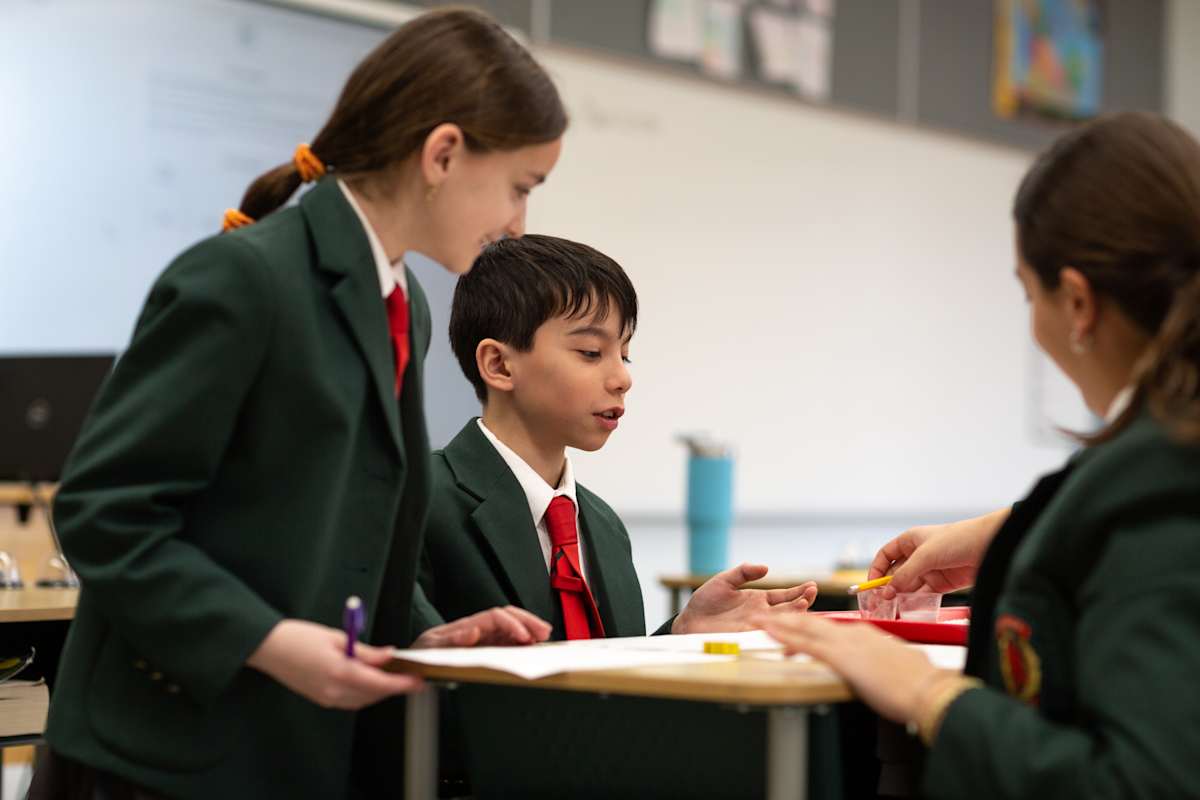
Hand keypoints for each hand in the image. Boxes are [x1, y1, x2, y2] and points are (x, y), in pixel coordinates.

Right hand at [246, 619, 421, 709]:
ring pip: (363, 701)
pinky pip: (350, 701)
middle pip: (373, 695)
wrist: (267, 648)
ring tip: (394, 678)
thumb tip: (389, 656)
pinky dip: (365, 693)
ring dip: (380, 692)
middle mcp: (333, 690)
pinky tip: (371, 681)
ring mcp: (326, 698)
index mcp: (339, 672)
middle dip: (393, 688)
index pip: (378, 683)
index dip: (401, 684)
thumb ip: (365, 652)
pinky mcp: (320, 699)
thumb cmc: (299, 637)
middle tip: (411, 677)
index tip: (418, 681)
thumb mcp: (337, 638)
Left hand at [412, 606, 551, 647]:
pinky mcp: (486, 649)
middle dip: (528, 621)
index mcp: (466, 625)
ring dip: (529, 629)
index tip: (524, 637)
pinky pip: (508, 642)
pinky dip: (523, 642)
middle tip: (544, 632)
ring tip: (544, 636)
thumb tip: (472, 631)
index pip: (495, 617)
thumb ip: (451, 641)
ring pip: (511, 627)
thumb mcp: (430, 649)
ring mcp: (483, 638)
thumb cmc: (421, 656)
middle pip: (508, 616)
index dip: (512, 624)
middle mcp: (477, 629)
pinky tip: (532, 647)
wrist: (410, 668)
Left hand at [673, 563, 817, 633]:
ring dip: (793, 616)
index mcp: (758, 599)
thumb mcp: (724, 581)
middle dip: (802, 602)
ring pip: (781, 623)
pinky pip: (766, 635)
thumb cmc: (706, 601)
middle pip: (788, 610)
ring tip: (804, 605)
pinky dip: (778, 631)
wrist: (690, 621)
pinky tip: (786, 625)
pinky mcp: (746, 637)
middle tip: (811, 594)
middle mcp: (761, 614)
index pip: (784, 596)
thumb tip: (765, 567)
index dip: (798, 592)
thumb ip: (743, 573)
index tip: (811, 586)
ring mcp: (755, 626)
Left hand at [757, 613, 952, 723]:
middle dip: (787, 620)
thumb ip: (880, 663)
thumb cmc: (917, 683)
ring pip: (804, 629)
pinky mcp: (841, 657)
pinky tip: (772, 635)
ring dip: (779, 625)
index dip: (807, 628)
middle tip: (766, 617)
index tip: (792, 628)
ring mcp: (846, 643)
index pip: (829, 630)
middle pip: (812, 623)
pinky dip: (786, 637)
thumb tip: (878, 670)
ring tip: (758, 621)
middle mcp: (853, 633)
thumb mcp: (895, 666)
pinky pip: (806, 645)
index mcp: (865, 635)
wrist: (926, 688)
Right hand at [870, 508, 1009, 596]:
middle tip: (879, 604)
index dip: (877, 569)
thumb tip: (887, 592)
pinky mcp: (943, 583)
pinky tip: (909, 610)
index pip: (886, 556)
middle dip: (887, 588)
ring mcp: (930, 570)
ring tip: (892, 611)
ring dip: (901, 597)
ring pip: (909, 586)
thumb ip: (905, 575)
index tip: (871, 585)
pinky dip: (916, 602)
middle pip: (896, 573)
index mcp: (910, 541)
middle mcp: (918, 555)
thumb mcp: (926, 556)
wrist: (991, 546)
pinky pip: (924, 595)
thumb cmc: (958, 539)